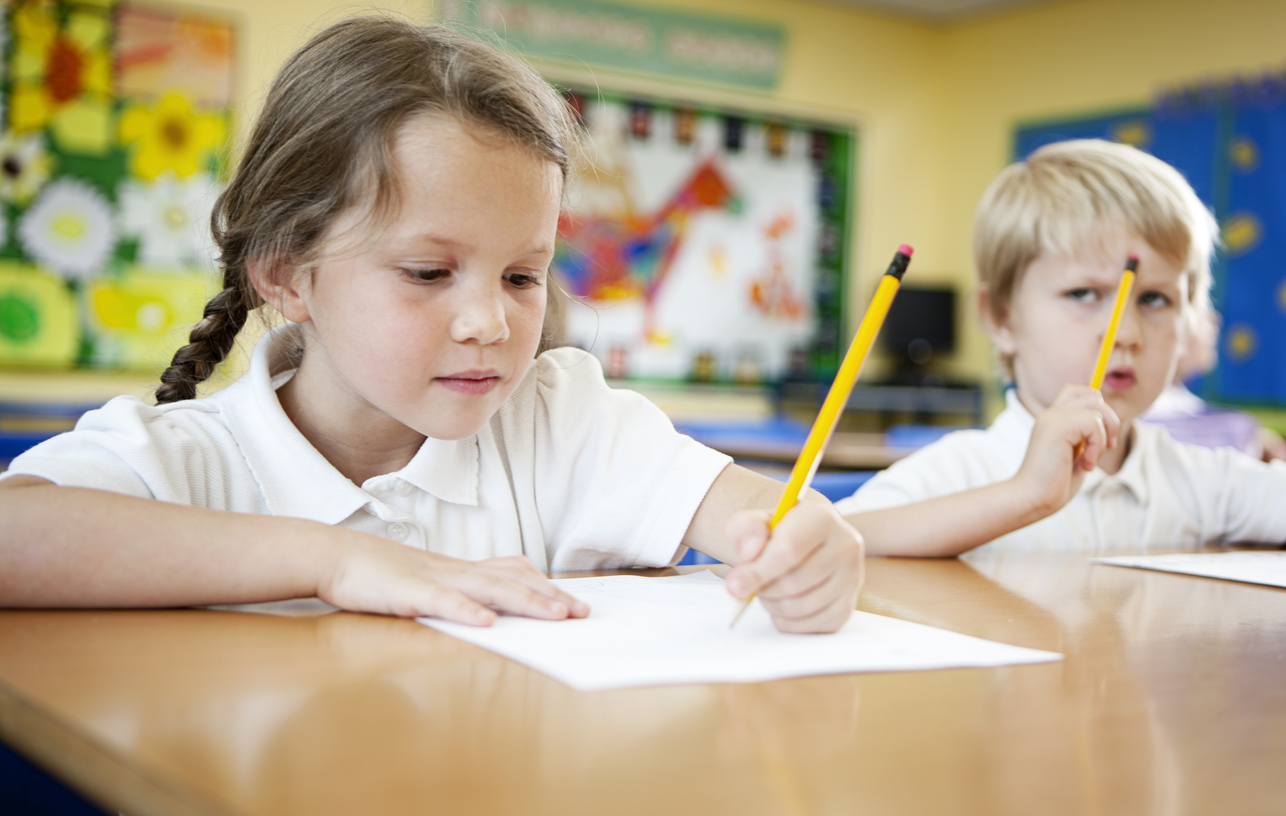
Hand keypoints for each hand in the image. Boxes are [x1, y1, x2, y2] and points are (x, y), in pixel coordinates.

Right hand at [318, 534, 589, 625]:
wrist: (337, 556)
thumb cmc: (384, 574)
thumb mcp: (430, 581)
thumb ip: (461, 591)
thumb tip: (493, 609)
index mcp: (462, 569)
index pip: (514, 572)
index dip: (546, 587)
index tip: (574, 603)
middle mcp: (456, 570)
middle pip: (512, 580)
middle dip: (549, 597)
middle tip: (580, 614)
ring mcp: (434, 579)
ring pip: (488, 589)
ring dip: (524, 602)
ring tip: (554, 616)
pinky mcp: (409, 591)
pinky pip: (442, 602)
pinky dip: (466, 611)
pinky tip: (487, 623)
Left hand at [722, 492, 863, 633]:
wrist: (806, 541)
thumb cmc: (777, 532)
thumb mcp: (755, 521)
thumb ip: (745, 529)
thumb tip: (749, 553)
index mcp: (822, 518)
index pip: (788, 551)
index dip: (758, 572)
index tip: (734, 585)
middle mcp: (845, 546)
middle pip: (792, 583)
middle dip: (763, 589)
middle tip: (752, 582)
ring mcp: (852, 578)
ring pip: (800, 608)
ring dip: (772, 605)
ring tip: (767, 589)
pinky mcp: (847, 606)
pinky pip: (808, 627)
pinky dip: (785, 620)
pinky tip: (781, 603)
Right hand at [1013, 384, 1120, 514]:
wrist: (1031, 498)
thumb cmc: (1053, 485)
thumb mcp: (1076, 455)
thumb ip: (1087, 437)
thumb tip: (1110, 423)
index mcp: (1052, 419)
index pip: (1079, 391)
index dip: (1097, 407)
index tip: (1102, 438)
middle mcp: (1051, 413)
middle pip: (1093, 395)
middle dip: (1109, 420)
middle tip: (1104, 447)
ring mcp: (1053, 417)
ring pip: (1098, 407)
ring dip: (1103, 436)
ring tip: (1089, 459)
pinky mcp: (1058, 425)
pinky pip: (1094, 423)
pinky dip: (1097, 445)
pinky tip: (1084, 464)